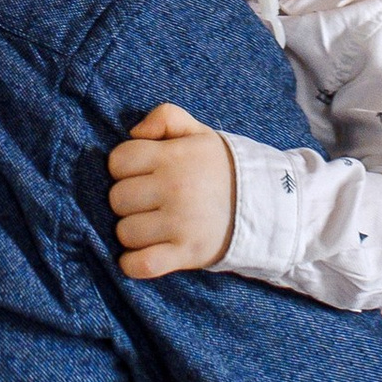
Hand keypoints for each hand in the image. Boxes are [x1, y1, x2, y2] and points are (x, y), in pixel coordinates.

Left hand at [108, 103, 235, 278]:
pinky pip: (140, 265)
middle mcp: (174, 188)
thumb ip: (166, 116)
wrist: (264, 206)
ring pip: (125, 232)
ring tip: (152, 226)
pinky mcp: (185, 253)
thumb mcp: (199, 133)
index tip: (140, 174)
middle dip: (128, 201)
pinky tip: (142, 254)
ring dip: (133, 232)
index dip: (123, 168)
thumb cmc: (221, 169)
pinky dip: (133, 264)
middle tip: (148, 202)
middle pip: (118, 199)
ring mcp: (180, 223)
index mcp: (174, 156)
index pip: (119, 161)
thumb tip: (134, 132)